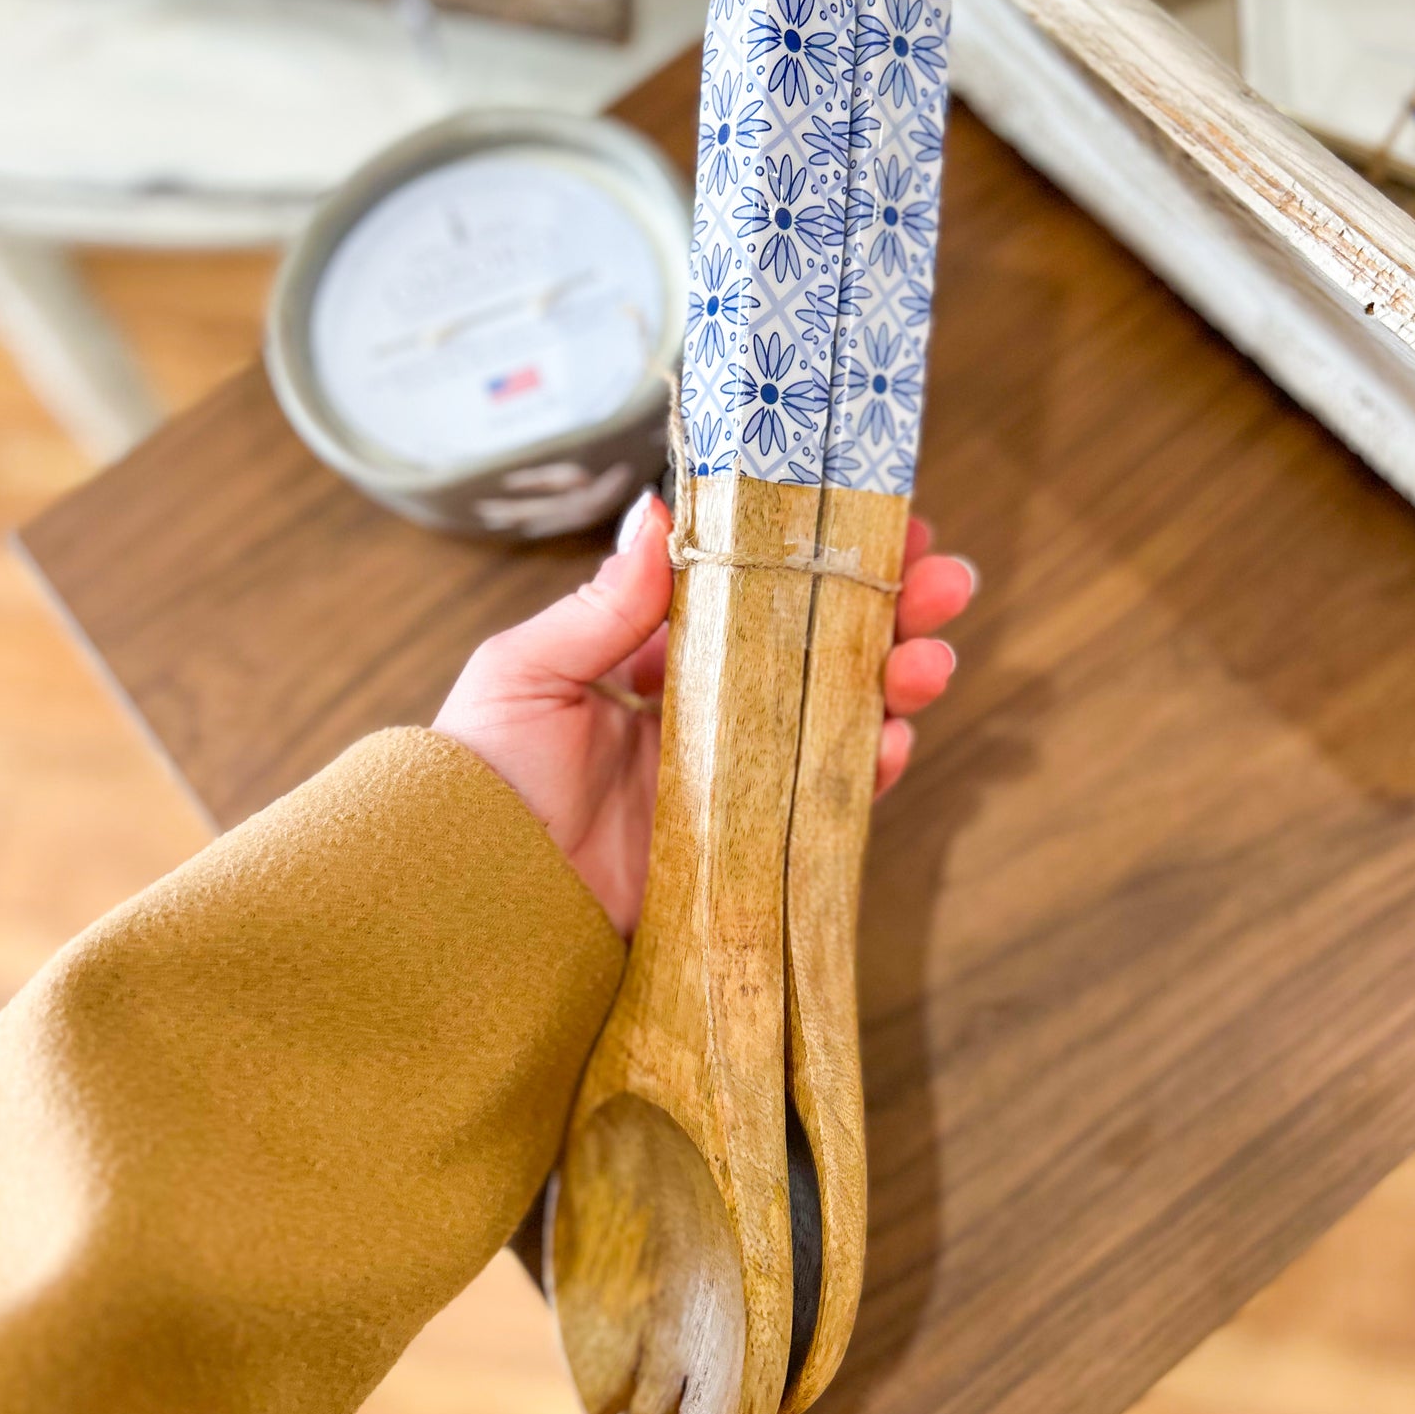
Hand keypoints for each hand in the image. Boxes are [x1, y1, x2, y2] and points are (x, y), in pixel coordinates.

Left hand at [434, 491, 976, 935]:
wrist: (469, 902)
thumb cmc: (478, 779)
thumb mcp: (527, 674)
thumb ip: (602, 605)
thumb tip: (660, 511)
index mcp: (653, 662)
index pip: (754, 595)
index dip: (815, 557)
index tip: (875, 520)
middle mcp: (705, 718)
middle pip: (816, 651)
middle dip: (886, 613)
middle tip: (944, 579)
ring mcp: (732, 784)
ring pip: (836, 722)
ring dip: (894, 684)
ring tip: (932, 658)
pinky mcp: (745, 851)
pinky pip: (823, 809)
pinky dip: (868, 775)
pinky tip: (896, 740)